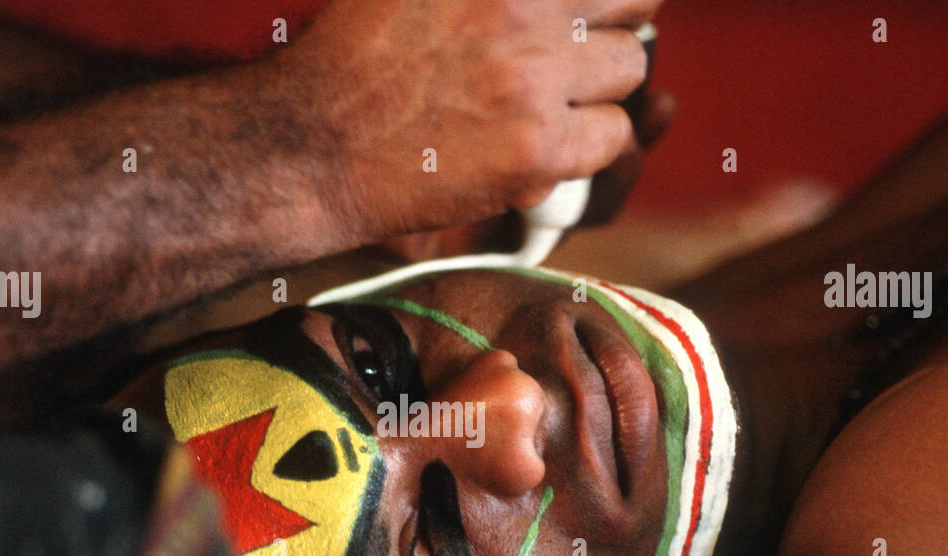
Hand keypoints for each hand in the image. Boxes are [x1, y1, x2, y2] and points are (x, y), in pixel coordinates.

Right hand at [281, 0, 662, 242]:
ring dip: (598, 90)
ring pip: (630, 69)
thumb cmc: (356, 60)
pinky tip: (535, 148)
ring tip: (545, 107)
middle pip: (634, 1)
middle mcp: (520, 4)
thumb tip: (557, 1)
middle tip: (572, 56)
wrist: (313, 146)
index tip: (592, 13)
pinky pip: (611, 137)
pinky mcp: (536, 146)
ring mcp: (534, 74)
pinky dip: (584, 149)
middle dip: (610, 28)